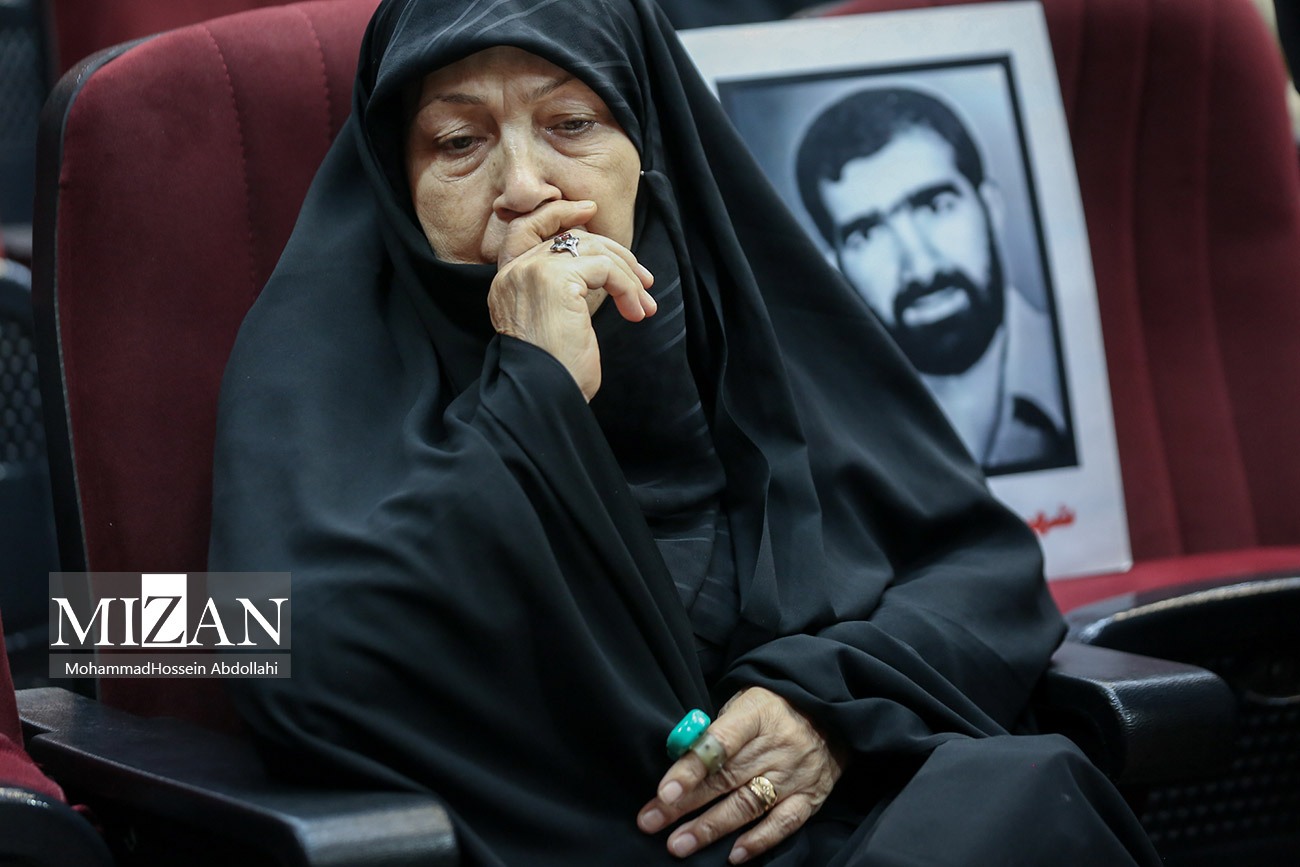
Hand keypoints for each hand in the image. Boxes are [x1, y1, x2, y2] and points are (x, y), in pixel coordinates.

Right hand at [489, 200, 654, 400]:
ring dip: (628, 275)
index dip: (559, 213)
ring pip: (592, 249)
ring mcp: (531, 271)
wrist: (545, 395)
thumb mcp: (557, 322)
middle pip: (570, 236)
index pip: (526, 228)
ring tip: (644, 304)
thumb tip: (605, 268)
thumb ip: (565, 290)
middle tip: (644, 280)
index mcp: (506, 282)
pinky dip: (628, 287)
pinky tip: (635, 312)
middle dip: (614, 253)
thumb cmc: (556, 372)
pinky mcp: (555, 277)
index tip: (591, 212)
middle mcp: (512, 271)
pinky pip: (605, 268)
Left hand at [637, 688, 846, 863]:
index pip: (719, 742)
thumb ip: (715, 730)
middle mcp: (776, 745)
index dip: (691, 768)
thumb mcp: (744, 702)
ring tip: (679, 844)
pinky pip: (784, 822)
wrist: (831, 712)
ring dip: (711, 828)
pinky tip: (732, 855)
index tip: (664, 791)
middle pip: (725, 778)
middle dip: (685, 803)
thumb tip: (677, 757)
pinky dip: (758, 840)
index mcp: (756, 713)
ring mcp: (795, 773)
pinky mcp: (811, 796)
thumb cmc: (774, 708)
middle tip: (651, 822)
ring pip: (748, 804)